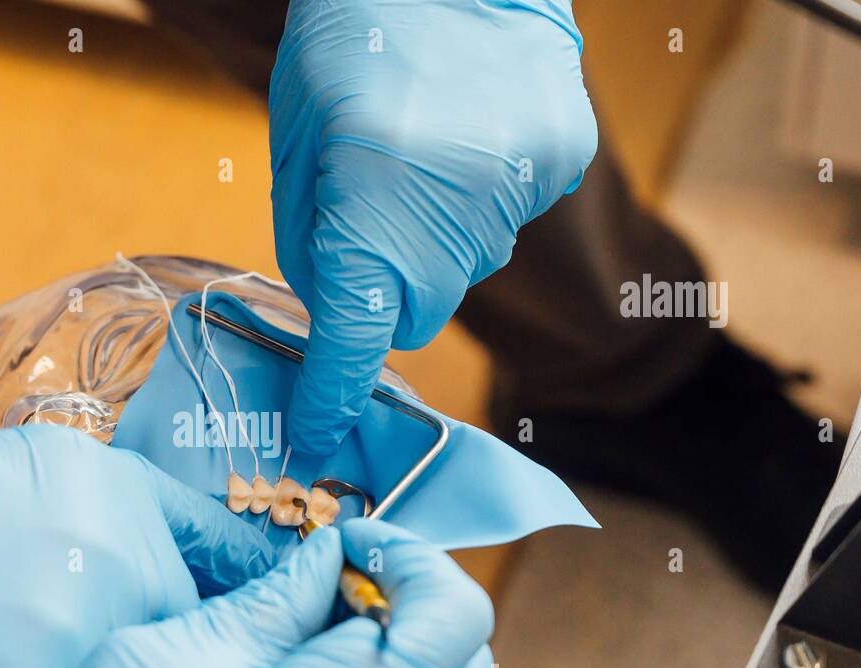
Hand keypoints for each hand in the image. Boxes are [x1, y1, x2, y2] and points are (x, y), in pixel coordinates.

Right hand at [0, 519, 492, 667]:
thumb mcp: (183, 652)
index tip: (355, 542)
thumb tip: (325, 558)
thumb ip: (278, 598)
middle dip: (411, 606)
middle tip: (338, 584)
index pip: (452, 609)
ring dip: (405, 663)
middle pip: (463, 662)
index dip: (408, 554)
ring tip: (323, 643)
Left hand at [271, 0, 597, 455]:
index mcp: (374, 214)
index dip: (331, 399)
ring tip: (417, 157)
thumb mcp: (298, 144)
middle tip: (363, 226)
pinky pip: (504, 218)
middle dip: (382, 294)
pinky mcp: (561, 165)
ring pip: (463, 267)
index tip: (315, 435)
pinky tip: (466, 138)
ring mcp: (518, 197)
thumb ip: (314, 246)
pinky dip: (478, 198)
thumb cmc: (350, 37)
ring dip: (433, 239)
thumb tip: (335, 318)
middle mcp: (455, 223)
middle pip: (414, 315)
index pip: (354, 346)